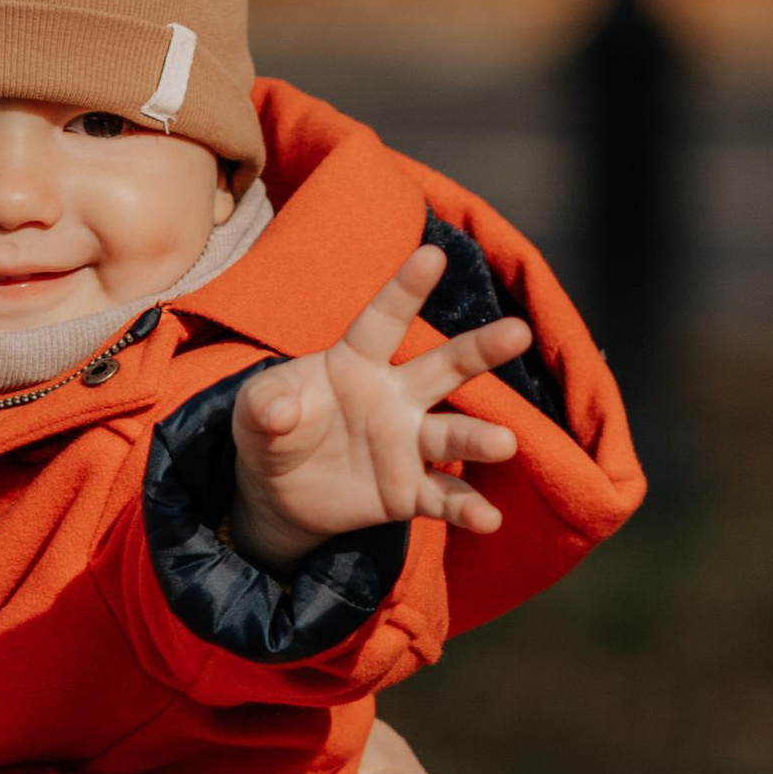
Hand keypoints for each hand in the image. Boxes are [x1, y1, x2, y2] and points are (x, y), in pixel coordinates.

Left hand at [230, 246, 528, 574]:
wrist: (277, 493)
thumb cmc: (272, 430)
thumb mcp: (254, 413)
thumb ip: (265, 404)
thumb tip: (279, 412)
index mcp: (357, 361)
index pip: (384, 321)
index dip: (406, 290)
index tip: (432, 255)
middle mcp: (395, 396)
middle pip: (444, 367)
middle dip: (480, 350)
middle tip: (518, 332)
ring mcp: (408, 443)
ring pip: (452, 434)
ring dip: (479, 438)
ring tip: (504, 444)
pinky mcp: (410, 490)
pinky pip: (443, 497)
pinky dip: (466, 508)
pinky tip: (489, 519)